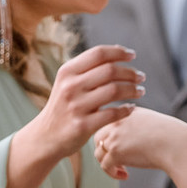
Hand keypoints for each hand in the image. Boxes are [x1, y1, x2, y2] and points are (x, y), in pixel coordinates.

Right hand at [14, 45, 144, 165]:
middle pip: (110, 70)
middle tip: (141, 77)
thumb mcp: (68, 83)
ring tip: (141, 91)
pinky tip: (131, 108)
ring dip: (133, 89)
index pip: (98, 54)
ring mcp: (76, 106)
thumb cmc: (63, 106)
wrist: (45, 137)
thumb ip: (88, 68)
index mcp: (67, 71)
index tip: (132, 55)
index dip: (119, 52)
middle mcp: (70, 86)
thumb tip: (118, 50)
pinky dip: (126, 109)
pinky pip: (113, 113)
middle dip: (130, 72)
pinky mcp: (83, 126)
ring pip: (114, 90)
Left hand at [95, 107, 186, 179]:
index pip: (108, 123)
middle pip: (98, 136)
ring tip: (122, 170)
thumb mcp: (151, 122)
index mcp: (127, 111)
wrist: (177, 144)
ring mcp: (114, 135)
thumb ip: (137, 125)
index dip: (112, 138)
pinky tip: (125, 176)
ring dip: (108, 163)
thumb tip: (131, 141)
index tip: (123, 148)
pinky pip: (104, 165)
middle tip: (119, 160)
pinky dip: (112, 173)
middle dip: (105, 150)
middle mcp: (117, 120)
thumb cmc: (171, 136)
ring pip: (98, 152)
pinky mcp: (115, 151)